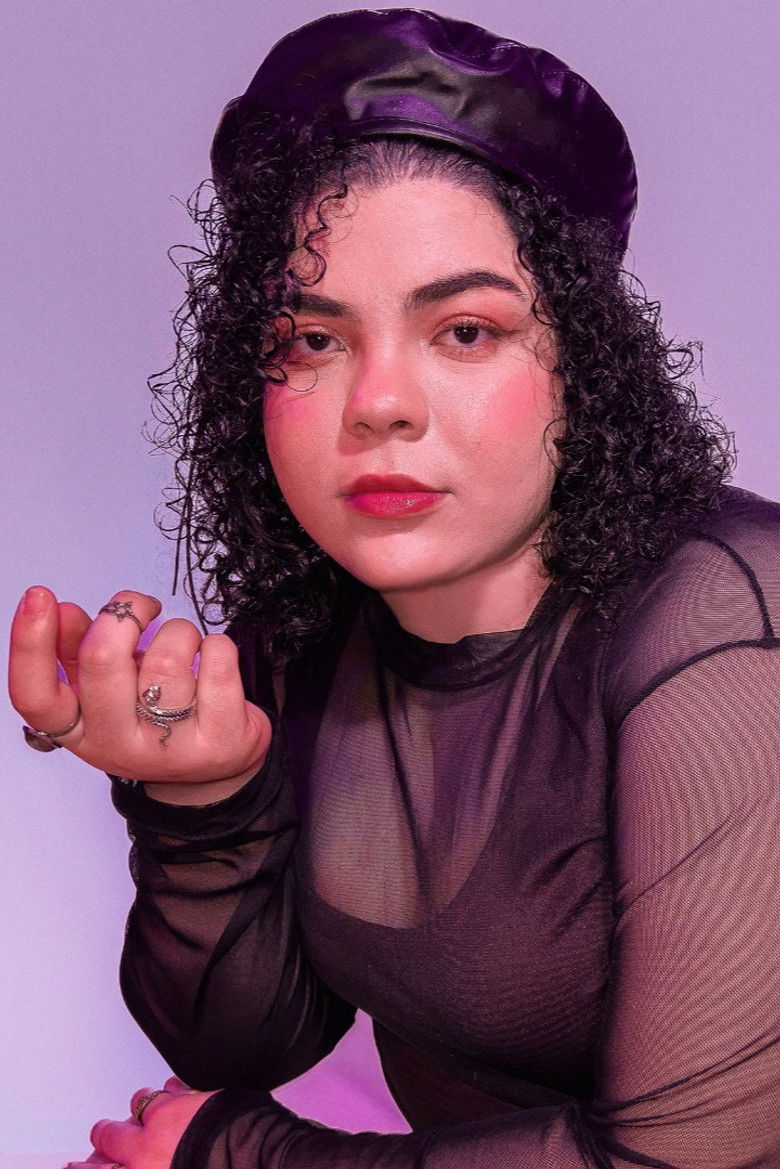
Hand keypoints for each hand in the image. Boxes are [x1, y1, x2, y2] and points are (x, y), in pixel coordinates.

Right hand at [9, 586, 271, 800]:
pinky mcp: (219, 740)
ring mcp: (169, 748)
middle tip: (140, 608)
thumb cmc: (155, 716)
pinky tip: (210, 660)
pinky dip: (216, 645)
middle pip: (102, 660)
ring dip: (179, 632)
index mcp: (79, 730)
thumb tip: (62, 612)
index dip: (30, 643)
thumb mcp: (106, 688)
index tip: (39, 597)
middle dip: (124, 614)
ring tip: (183, 646)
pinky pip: (217, 660)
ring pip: (167, 657)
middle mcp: (118, 745)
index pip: (36, 695)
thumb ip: (77, 649)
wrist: (215, 764)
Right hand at [65, 1076, 215, 1168]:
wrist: (261, 1159)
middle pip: (108, 1134)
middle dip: (107, 1136)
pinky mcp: (194, 1095)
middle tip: (109, 1136)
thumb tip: (138, 1157)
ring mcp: (170, 1117)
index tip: (78, 1164)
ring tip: (155, 1117)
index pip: (97, 1168)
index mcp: (145, 1168)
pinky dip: (174, 1093)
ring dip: (144, 1110)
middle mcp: (149, 1146)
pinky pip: (172, 1086)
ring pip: (140, 1103)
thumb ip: (152, 1166)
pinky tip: (184, 1101)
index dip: (86, 1167)